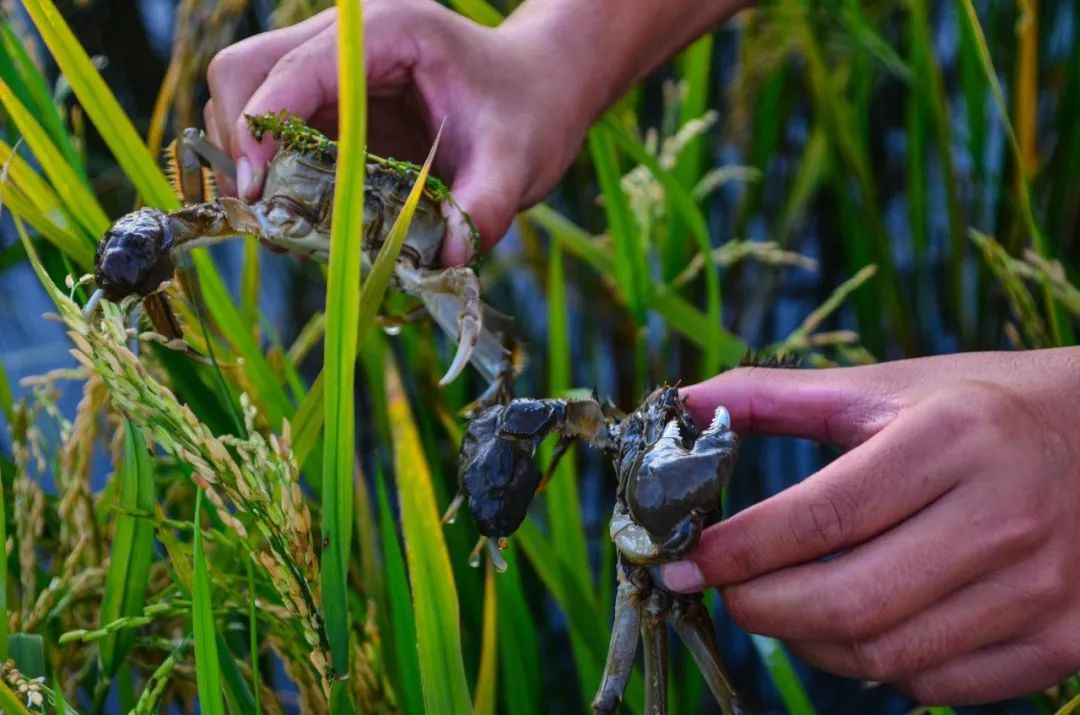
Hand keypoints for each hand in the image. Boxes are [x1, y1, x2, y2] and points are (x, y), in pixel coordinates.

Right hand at [204, 1, 592, 262]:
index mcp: (387, 31)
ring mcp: (331, 69)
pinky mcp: (330, 102)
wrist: (540, 94)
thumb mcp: (516, 161)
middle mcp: (345, 39)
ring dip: (252, 160)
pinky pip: (273, 128)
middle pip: (245, 70)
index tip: (258, 191)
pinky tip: (302, 212)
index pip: (293, 69)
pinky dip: (272, 171)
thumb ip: (484, 208)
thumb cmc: (530, 112)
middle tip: (268, 209)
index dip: (261, 127)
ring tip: (286, 218)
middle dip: (243, 142)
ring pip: (245, 97)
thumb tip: (448, 260)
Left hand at [662, 350, 1079, 704]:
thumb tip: (685, 403)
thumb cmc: (985, 408)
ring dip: (806, 642)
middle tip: (721, 590)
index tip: (681, 560)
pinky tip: (855, 627)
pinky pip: (938, 683)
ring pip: (885, 655)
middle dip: (759, 607)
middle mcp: (1002, 518)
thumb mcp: (890, 386)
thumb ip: (780, 396)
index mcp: (952, 439)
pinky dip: (876, 666)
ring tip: (779, 606)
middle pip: (847, 602)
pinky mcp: (1063, 640)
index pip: (821, 516)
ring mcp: (1040, 590)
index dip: (737, 550)